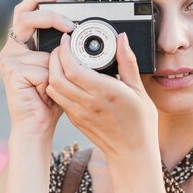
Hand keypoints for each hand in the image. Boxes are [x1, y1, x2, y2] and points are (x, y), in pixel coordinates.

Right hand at [0, 0, 75, 138]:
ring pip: (44, 51)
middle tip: (71, 27)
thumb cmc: (50, 99)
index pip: (25, 11)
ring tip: (49, 86)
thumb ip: (61, 49)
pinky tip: (43, 93)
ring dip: (55, 69)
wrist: (37, 125)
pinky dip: (50, 81)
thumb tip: (75, 31)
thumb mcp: (59, 68)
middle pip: (27, 18)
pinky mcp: (11, 72)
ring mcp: (9, 60)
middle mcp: (12, 49)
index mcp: (21, 45)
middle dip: (51, 18)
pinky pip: (42, 68)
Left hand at [46, 32, 158, 161]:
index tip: (68, 39)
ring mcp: (78, 113)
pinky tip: (67, 77)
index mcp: (104, 93)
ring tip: (63, 60)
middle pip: (56, 76)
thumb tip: (122, 39)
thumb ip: (127, 62)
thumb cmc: (139, 124)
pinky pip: (58, 97)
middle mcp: (88, 103)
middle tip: (63, 47)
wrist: (132, 153)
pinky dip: (56, 84)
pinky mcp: (74, 119)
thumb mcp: (139, 90)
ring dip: (53, 71)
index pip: (72, 68)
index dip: (65, 50)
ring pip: (53, 87)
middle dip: (55, 57)